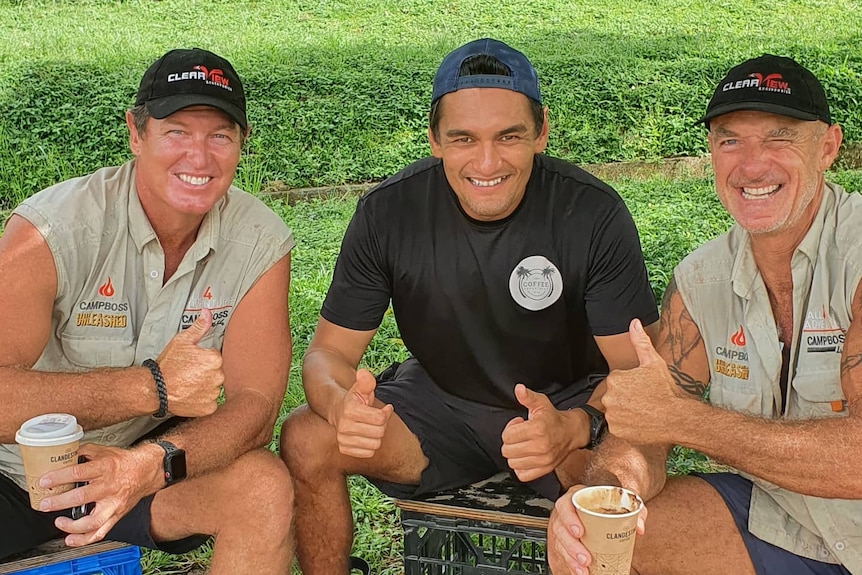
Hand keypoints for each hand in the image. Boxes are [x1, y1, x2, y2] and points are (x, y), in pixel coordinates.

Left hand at [37, 443, 161, 546]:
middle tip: (45, 504)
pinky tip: (71, 539)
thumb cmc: (124, 462)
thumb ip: (83, 452)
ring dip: (72, 526)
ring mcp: (113, 504)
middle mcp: (109, 487)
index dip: (59, 477)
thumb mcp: (104, 451)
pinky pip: (100, 532)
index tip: (45, 481)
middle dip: (59, 502)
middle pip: (82, 497)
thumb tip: (63, 455)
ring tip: (59, 522)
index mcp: (105, 468)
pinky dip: (84, 539)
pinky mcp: (116, 515)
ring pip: (92, 521)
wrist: (146, 471)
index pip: (79, 473)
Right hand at [156, 308, 224, 416]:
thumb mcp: (182, 341)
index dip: (202, 360)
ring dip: (204, 387)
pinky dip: (202, 400)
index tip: (191, 363)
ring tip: (188, 385)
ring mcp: (213, 393)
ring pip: (213, 388)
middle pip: (216, 373)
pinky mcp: (209, 407)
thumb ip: (199, 327)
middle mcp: (218, 376)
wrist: (155, 389)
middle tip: (188, 375)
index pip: (215, 357)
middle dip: (205, 373)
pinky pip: (210, 402)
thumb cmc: (167, 365)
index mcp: (214, 358)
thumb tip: (207, 313)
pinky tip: (190, 395)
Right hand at [333, 369, 393, 457]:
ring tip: (372, 426)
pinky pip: (369, 453)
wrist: (336, 410)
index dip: (387, 412)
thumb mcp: (361, 388)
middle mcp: (344, 427)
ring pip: (375, 444)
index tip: (386, 408)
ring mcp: (343, 439)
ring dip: (377, 435)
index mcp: (350, 410)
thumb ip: (366, 381)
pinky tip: (366, 436)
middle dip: (382, 424)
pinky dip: (371, 445)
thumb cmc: (353, 399)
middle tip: (378, 418)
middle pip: (379, 432)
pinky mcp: (344, 449)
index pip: (380, 418)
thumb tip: (363, 373)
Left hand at [501, 384, 574, 481]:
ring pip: (513, 463)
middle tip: (521, 435)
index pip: (507, 436)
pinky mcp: (545, 470)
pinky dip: (521, 467)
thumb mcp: (540, 403)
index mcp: (538, 429)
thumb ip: (527, 396)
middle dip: (511, 441)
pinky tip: (526, 456)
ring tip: (524, 444)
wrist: (572, 432)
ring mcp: (543, 460)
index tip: (519, 424)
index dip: (510, 428)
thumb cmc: (553, 418)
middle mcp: (541, 447)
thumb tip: (519, 389)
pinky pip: (522, 475)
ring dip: (515, 454)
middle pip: (507, 450)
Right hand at [548, 484, 647, 574]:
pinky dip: (571, 564)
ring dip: (571, 558)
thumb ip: (634, 510)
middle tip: (585, 558)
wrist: (604, 508)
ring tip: (584, 568)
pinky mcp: (565, 541)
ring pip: (560, 543)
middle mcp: (566, 513)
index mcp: (575, 498)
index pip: (565, 505)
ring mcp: (564, 528)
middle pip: (560, 528)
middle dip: (571, 546)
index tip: (580, 532)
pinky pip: (564, 554)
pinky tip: (581, 571)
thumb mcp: (623, 502)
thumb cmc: (609, 503)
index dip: (569, 519)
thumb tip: (639, 527)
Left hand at [603, 319, 681, 444]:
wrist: (678, 418)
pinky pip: (618, 427)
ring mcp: (612, 415)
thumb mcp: (654, 362)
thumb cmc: (667, 390)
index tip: (645, 389)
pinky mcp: (616, 430)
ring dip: (626, 412)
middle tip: (645, 401)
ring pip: (616, 411)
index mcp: (614, 379)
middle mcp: (609, 397)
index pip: (618, 382)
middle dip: (627, 398)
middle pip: (615, 396)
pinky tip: (641, 422)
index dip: (632, 385)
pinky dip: (627, 426)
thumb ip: (640, 342)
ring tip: (644, 411)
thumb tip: (633, 322)